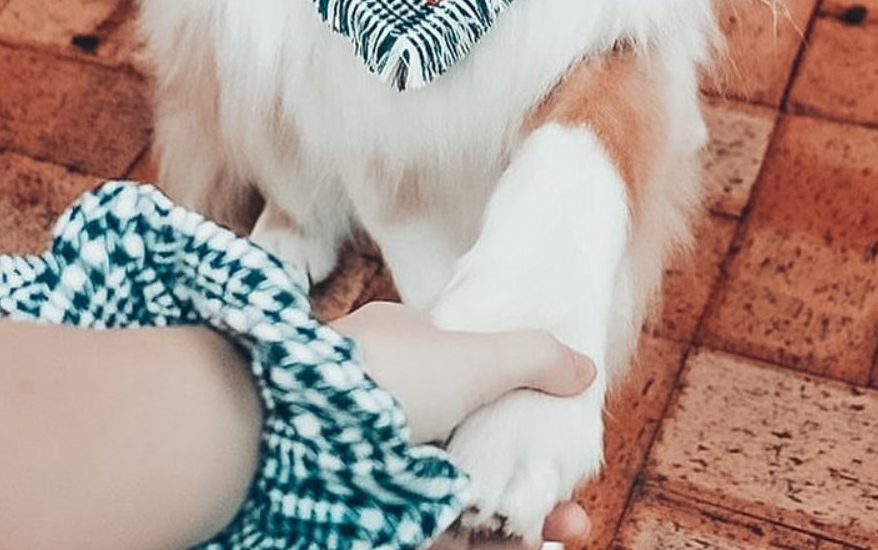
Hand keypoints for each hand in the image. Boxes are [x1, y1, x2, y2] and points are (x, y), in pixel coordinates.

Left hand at [333, 303, 595, 544]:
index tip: (560, 423)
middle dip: (532, 468)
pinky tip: (530, 546)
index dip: (520, 397)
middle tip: (573, 498)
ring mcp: (386, 461)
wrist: (292, 441)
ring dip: (522, 512)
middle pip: (477, 439)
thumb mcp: (472, 352)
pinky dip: (491, 541)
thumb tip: (584, 366)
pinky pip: (447, 531)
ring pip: (467, 492)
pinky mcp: (382, 514)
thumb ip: (532, 357)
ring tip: (571, 526)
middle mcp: (397, 402)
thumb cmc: (384, 379)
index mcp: (408, 346)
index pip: (473, 367)